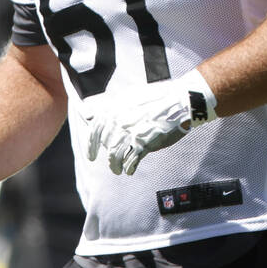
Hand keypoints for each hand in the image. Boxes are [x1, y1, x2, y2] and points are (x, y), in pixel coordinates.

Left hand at [82, 69, 216, 175]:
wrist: (179, 102)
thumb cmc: (155, 100)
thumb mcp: (128, 97)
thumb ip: (109, 108)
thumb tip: (87, 114)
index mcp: (114, 108)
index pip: (95, 130)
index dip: (91, 145)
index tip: (90, 157)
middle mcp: (119, 120)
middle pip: (107, 145)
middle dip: (109, 158)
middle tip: (113, 166)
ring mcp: (131, 132)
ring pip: (115, 156)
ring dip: (116, 166)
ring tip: (118, 170)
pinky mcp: (144, 143)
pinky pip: (131, 160)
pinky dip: (129, 167)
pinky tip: (130, 170)